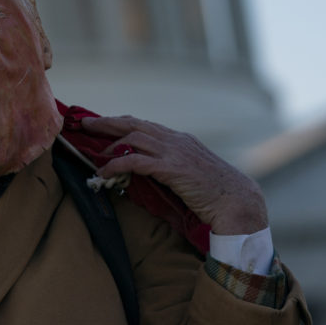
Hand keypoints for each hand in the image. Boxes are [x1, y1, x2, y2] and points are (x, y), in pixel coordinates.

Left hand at [82, 115, 268, 234]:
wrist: (239, 201)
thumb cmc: (217, 192)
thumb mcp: (192, 172)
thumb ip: (172, 165)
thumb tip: (148, 170)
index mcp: (180, 140)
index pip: (145, 125)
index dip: (122, 123)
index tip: (103, 123)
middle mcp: (176, 140)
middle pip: (134, 124)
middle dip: (107, 123)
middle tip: (86, 124)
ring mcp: (174, 152)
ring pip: (133, 138)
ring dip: (110, 145)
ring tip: (95, 153)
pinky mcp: (172, 169)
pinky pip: (136, 162)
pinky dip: (117, 164)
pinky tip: (105, 171)